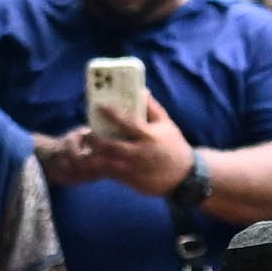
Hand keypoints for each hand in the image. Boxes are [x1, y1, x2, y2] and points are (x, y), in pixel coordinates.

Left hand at [58, 78, 195, 194]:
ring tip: (86, 148)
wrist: (184, 176)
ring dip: (94, 155)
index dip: (112, 114)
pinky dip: (101, 167)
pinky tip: (95, 160)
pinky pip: (111, 174)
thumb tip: (141, 90)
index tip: (100, 106)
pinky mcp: (131, 181)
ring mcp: (134, 169)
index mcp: (149, 136)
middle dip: (95, 139)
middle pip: (110, 146)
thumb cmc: (174, 145)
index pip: (127, 123)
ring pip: (107, 163)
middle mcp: (139, 153)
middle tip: (87, 132)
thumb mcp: (167, 124)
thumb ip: (152, 108)